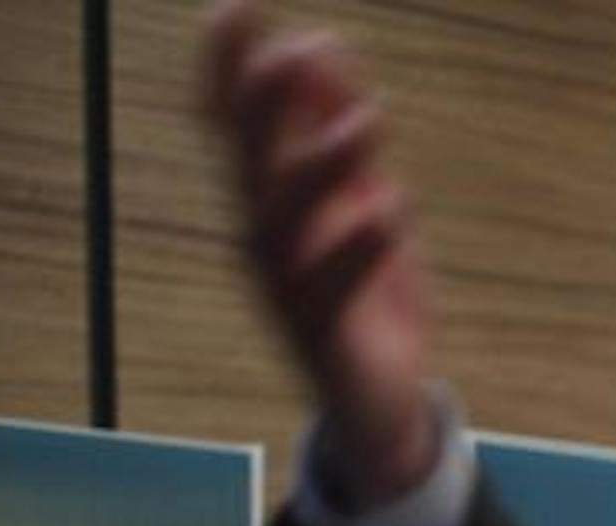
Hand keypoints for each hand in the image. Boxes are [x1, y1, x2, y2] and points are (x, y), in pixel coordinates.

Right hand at [203, 0, 436, 503]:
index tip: (239, 7)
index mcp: (271, 196)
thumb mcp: (361, 195)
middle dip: (264, 104)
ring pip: (281, 224)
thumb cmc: (365, 286)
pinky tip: (386, 215)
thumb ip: (340, 129)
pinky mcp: (322, 337)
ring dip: (319, 167)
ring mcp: (286, 288)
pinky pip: (330, 294)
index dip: (228, 66)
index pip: (236, 121)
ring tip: (366, 122)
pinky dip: (356, 253)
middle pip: (247, 162)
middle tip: (299, 49)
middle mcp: (265, 236)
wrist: (383, 396)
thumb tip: (322, 48)